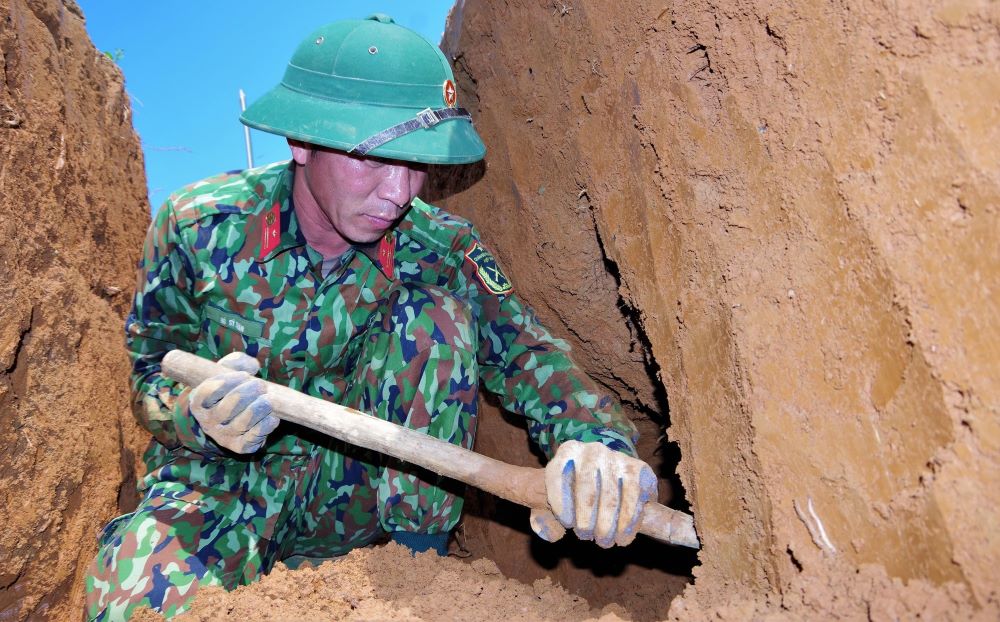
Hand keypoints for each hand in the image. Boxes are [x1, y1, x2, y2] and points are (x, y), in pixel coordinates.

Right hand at [188, 352, 277, 453]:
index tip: (245, 375)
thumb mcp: (226, 372)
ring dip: (258, 409)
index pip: (207, 393)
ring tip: (267, 400)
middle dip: (247, 394)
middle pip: (227, 409)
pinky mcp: (240, 446)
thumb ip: (236, 362)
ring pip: (242, 424)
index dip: (227, 382)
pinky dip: (266, 426)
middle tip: (260, 386)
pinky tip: (273, 417)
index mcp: (200, 403)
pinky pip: (253, 438)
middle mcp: (208, 422)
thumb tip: (252, 365)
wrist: (229, 419)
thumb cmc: (229, 389)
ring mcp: (223, 436)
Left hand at [529, 440, 656, 547]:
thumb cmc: (576, 490)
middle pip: (588, 490)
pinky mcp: (639, 469)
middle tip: (586, 537)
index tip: (566, 523)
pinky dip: (629, 521)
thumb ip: (544, 516)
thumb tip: (550, 533)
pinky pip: (634, 498)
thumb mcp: (557, 493)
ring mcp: (617, 458)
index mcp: (568, 451)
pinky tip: (624, 537)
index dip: (561, 503)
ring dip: (609, 525)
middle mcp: (593, 450)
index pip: (559, 477)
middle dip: (586, 520)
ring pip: (612, 498)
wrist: (608, 473)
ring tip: (605, 541)